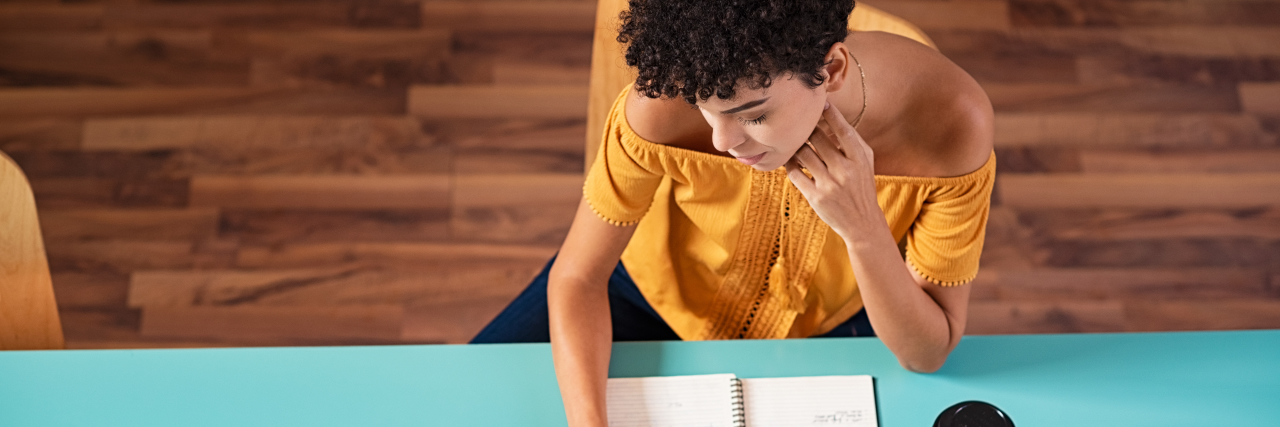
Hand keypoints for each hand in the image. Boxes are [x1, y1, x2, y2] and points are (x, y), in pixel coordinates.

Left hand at [784, 102, 881, 238]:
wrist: (862, 223)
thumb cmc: (861, 187)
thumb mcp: (865, 163)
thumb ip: (852, 141)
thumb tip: (831, 117)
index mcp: (859, 159)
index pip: (843, 131)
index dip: (831, 115)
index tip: (822, 104)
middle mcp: (845, 170)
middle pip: (818, 139)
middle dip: (807, 128)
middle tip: (800, 123)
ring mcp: (829, 184)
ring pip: (803, 154)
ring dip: (796, 145)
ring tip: (793, 141)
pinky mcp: (815, 197)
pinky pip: (795, 174)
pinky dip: (790, 164)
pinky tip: (790, 160)